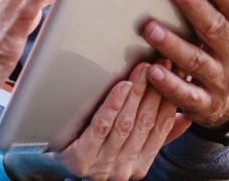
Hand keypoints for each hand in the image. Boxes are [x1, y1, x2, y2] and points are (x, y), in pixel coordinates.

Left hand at [7, 63, 190, 180]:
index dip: (171, 96)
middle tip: (163, 60)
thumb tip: (184, 116)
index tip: (178, 71)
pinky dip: (113, 105)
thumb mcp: (125, 146)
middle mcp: (125, 168)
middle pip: (146, 121)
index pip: (162, 126)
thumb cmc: (86, 150)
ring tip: (144, 67)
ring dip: (138, 92)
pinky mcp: (81, 160)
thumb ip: (155, 135)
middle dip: (157, 88)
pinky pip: (102, 127)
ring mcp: (103, 166)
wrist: (43, 168)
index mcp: (140, 164)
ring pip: (127, 123)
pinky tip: (122, 85)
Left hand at [140, 0, 228, 129]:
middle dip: (194, 6)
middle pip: (215, 28)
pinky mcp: (205, 104)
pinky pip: (186, 94)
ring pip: (196, 61)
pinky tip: (151, 70)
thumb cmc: (224, 47)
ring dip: (172, 44)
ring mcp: (222, 81)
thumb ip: (219, 1)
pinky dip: (168, 84)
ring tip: (149, 27)